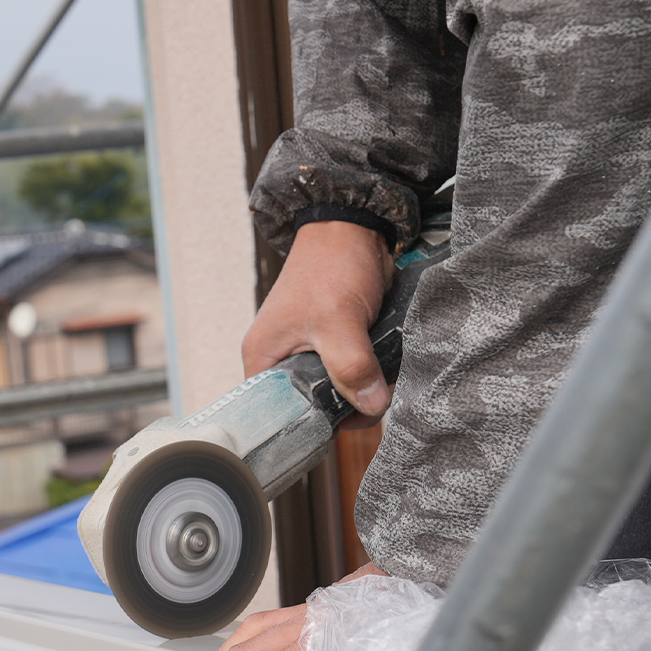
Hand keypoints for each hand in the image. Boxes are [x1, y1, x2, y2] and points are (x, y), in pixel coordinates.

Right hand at [243, 221, 396, 427]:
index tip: (344, 421)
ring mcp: (309, 354)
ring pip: (336, 392)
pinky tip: (386, 370)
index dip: (310, 423)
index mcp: (264, 359)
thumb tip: (372, 406)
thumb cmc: (330, 265)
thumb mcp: (339, 321)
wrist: (354, 227)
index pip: (276, 413)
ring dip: (363, 390)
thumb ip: (352, 367)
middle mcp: (282, 361)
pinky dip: (370, 376)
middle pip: (312, 407)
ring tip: (384, 381)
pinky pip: (351, 374)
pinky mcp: (335, 346)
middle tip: (374, 397)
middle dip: (346, 407)